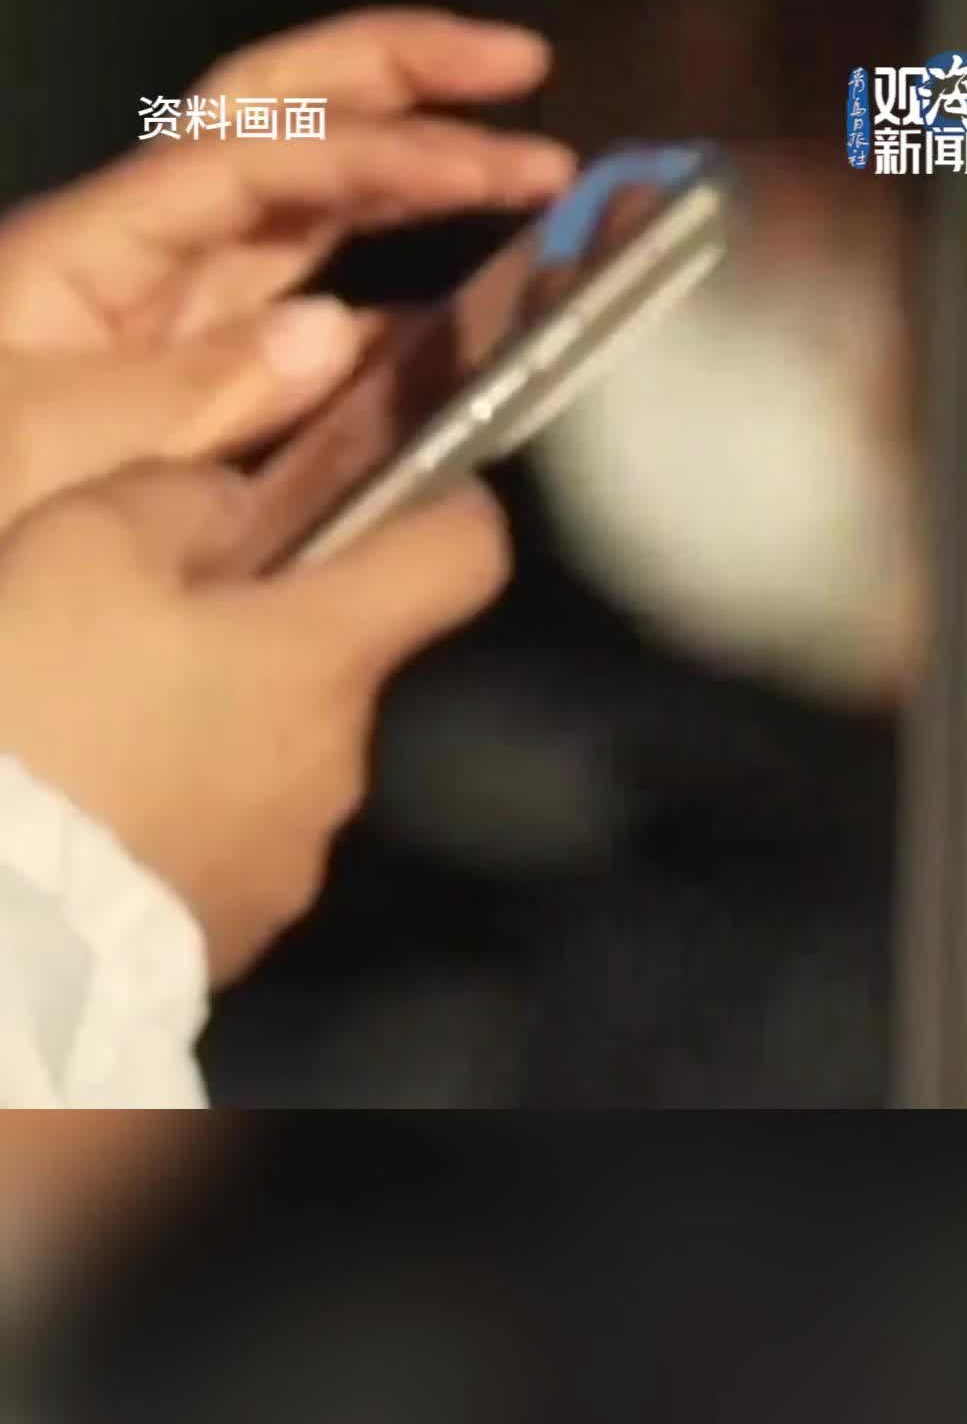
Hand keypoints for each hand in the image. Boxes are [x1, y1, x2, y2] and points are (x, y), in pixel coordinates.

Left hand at [0, 9, 573, 526]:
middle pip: (276, 111)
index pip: (254, 151)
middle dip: (398, 71)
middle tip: (519, 65)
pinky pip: (315, 311)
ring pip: (309, 198)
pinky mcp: (210, 374)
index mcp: (92, 244)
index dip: (379, 144)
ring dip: (416, 169)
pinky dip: (397, 304)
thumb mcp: (56, 448)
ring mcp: (179, 305)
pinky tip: (465, 317)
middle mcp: (143, 247)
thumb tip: (342, 332)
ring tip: (527, 168)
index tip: (493, 163)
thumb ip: (197, 393)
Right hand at [0, 459, 509, 983]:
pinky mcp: (238, 930)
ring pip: (276, 753)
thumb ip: (187, 502)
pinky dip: (182, 813)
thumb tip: (241, 505)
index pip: (464, 556)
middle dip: (262, 635)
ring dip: (214, 729)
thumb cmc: (44, 714)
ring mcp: (293, 857)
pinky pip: (229, 840)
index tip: (392, 493)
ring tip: (101, 730)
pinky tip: (97, 810)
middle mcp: (340, 760)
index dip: (444, 507)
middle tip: (149, 626)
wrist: (0, 930)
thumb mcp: (85, 548)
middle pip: (336, 662)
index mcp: (326, 655)